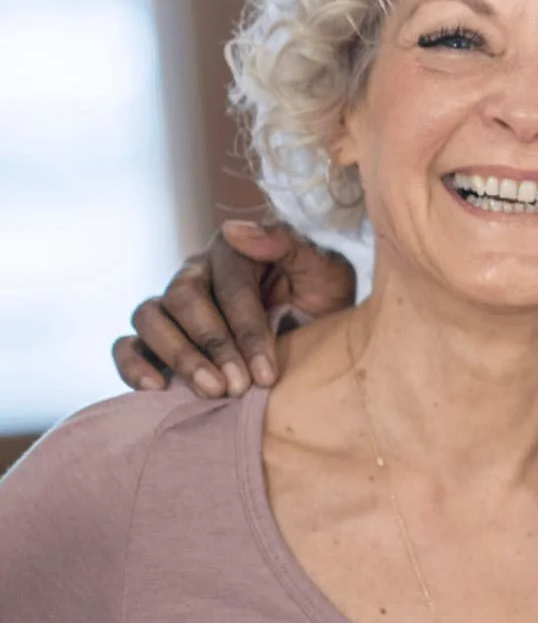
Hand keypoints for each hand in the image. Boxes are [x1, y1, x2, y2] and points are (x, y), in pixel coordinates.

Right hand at [112, 221, 356, 396]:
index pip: (231, 287)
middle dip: (212, 347)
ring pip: (149, 317)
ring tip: (211, 391)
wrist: (321, 330)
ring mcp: (172, 304)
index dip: (247, 332)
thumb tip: (234, 230)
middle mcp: (196, 272)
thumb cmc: (323, 297)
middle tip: (237, 387)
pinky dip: (132, 364)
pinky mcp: (157, 337)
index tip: (265, 374)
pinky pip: (128, 344)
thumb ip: (287, 243)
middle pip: (183, 298)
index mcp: (233, 251)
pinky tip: (156, 389)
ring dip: (177, 356)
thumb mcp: (324, 269)